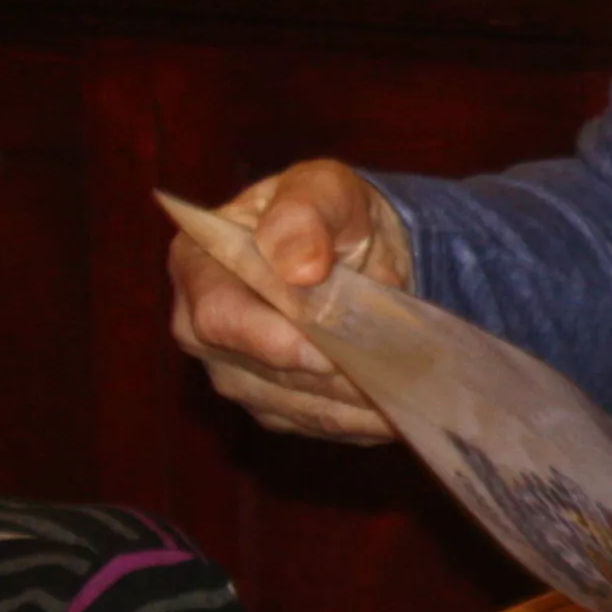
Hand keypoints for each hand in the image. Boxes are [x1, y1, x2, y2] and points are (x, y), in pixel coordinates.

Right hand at [165, 162, 412, 444]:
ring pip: (298, 407)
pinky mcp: (273, 404)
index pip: (219, 319)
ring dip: (356, 404)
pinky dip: (363, 419)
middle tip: (396, 370)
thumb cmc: (328, 210)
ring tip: (412, 389)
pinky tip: (401, 406)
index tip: (329, 349)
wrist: (356, 246)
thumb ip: (304, 215)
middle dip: (331, 376)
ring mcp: (236, 373)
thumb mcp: (323, 188)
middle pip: (263, 374)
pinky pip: (319, 423)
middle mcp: (203, 330)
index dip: (274, 341)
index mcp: (199, 267)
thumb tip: (301, 267)